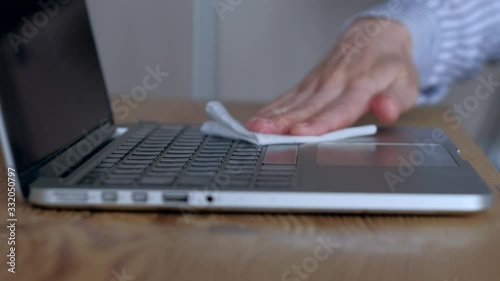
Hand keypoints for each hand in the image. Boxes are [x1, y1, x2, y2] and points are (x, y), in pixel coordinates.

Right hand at [245, 19, 418, 135]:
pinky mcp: (309, 82)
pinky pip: (288, 96)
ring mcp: (319, 82)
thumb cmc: (391, 64)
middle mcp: (335, 83)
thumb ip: (396, 99)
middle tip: (264, 133)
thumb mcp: (406, 82)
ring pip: (294, 101)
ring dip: (273, 115)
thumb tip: (386, 110)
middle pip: (308, 107)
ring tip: (254, 126)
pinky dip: (272, 107)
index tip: (302, 133)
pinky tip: (257, 118)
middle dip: (284, 122)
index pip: (339, 109)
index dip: (319, 122)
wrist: (376, 34)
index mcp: (360, 86)